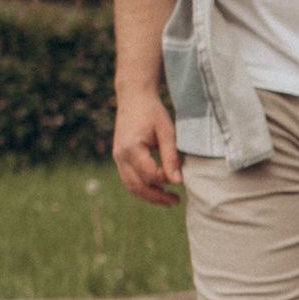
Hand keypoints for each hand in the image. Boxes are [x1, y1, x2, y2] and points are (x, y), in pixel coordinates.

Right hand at [114, 91, 183, 205]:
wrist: (134, 97)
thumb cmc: (152, 112)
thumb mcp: (167, 131)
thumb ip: (171, 156)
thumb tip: (177, 182)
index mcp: (131, 148)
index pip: (149, 175)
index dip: (165, 180)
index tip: (181, 179)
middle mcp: (120, 155)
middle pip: (137, 186)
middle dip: (157, 197)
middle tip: (176, 202)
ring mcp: (117, 158)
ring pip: (131, 186)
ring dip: (149, 196)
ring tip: (169, 200)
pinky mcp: (120, 158)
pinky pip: (129, 179)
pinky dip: (142, 188)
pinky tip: (158, 189)